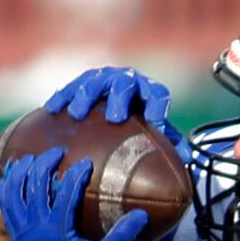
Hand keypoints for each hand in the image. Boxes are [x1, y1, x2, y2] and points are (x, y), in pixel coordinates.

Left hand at [0, 149, 143, 240]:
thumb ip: (122, 236)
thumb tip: (141, 215)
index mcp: (57, 232)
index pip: (64, 193)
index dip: (75, 174)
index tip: (85, 163)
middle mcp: (35, 230)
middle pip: (34, 185)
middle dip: (44, 164)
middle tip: (57, 152)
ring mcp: (22, 233)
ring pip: (14, 193)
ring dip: (21, 172)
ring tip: (31, 157)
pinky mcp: (16, 235)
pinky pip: (5, 206)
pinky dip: (7, 187)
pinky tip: (12, 173)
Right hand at [46, 65, 185, 149]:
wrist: (109, 109)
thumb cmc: (134, 126)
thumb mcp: (151, 132)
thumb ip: (168, 142)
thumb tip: (187, 160)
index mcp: (147, 92)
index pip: (157, 94)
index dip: (157, 106)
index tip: (155, 121)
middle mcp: (126, 81)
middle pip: (124, 85)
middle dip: (119, 99)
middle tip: (115, 117)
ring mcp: (101, 80)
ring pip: (94, 83)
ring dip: (86, 97)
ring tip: (77, 114)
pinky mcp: (79, 85)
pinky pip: (69, 89)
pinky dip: (62, 98)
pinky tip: (52, 109)